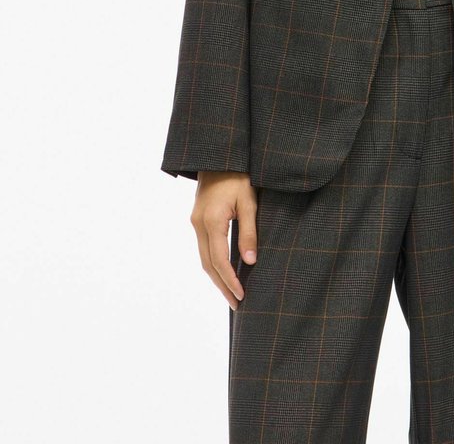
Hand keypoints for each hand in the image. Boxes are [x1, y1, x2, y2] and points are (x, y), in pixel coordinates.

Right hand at [190, 171, 257, 309]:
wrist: (219, 155)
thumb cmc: (238, 175)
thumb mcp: (249, 202)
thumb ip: (249, 231)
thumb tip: (250, 261)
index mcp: (211, 221)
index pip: (219, 261)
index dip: (230, 281)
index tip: (242, 296)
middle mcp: (199, 224)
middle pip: (208, 264)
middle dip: (222, 286)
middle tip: (237, 304)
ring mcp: (196, 222)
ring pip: (204, 258)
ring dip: (216, 277)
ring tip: (231, 294)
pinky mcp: (198, 219)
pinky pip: (204, 248)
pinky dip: (213, 263)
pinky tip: (224, 271)